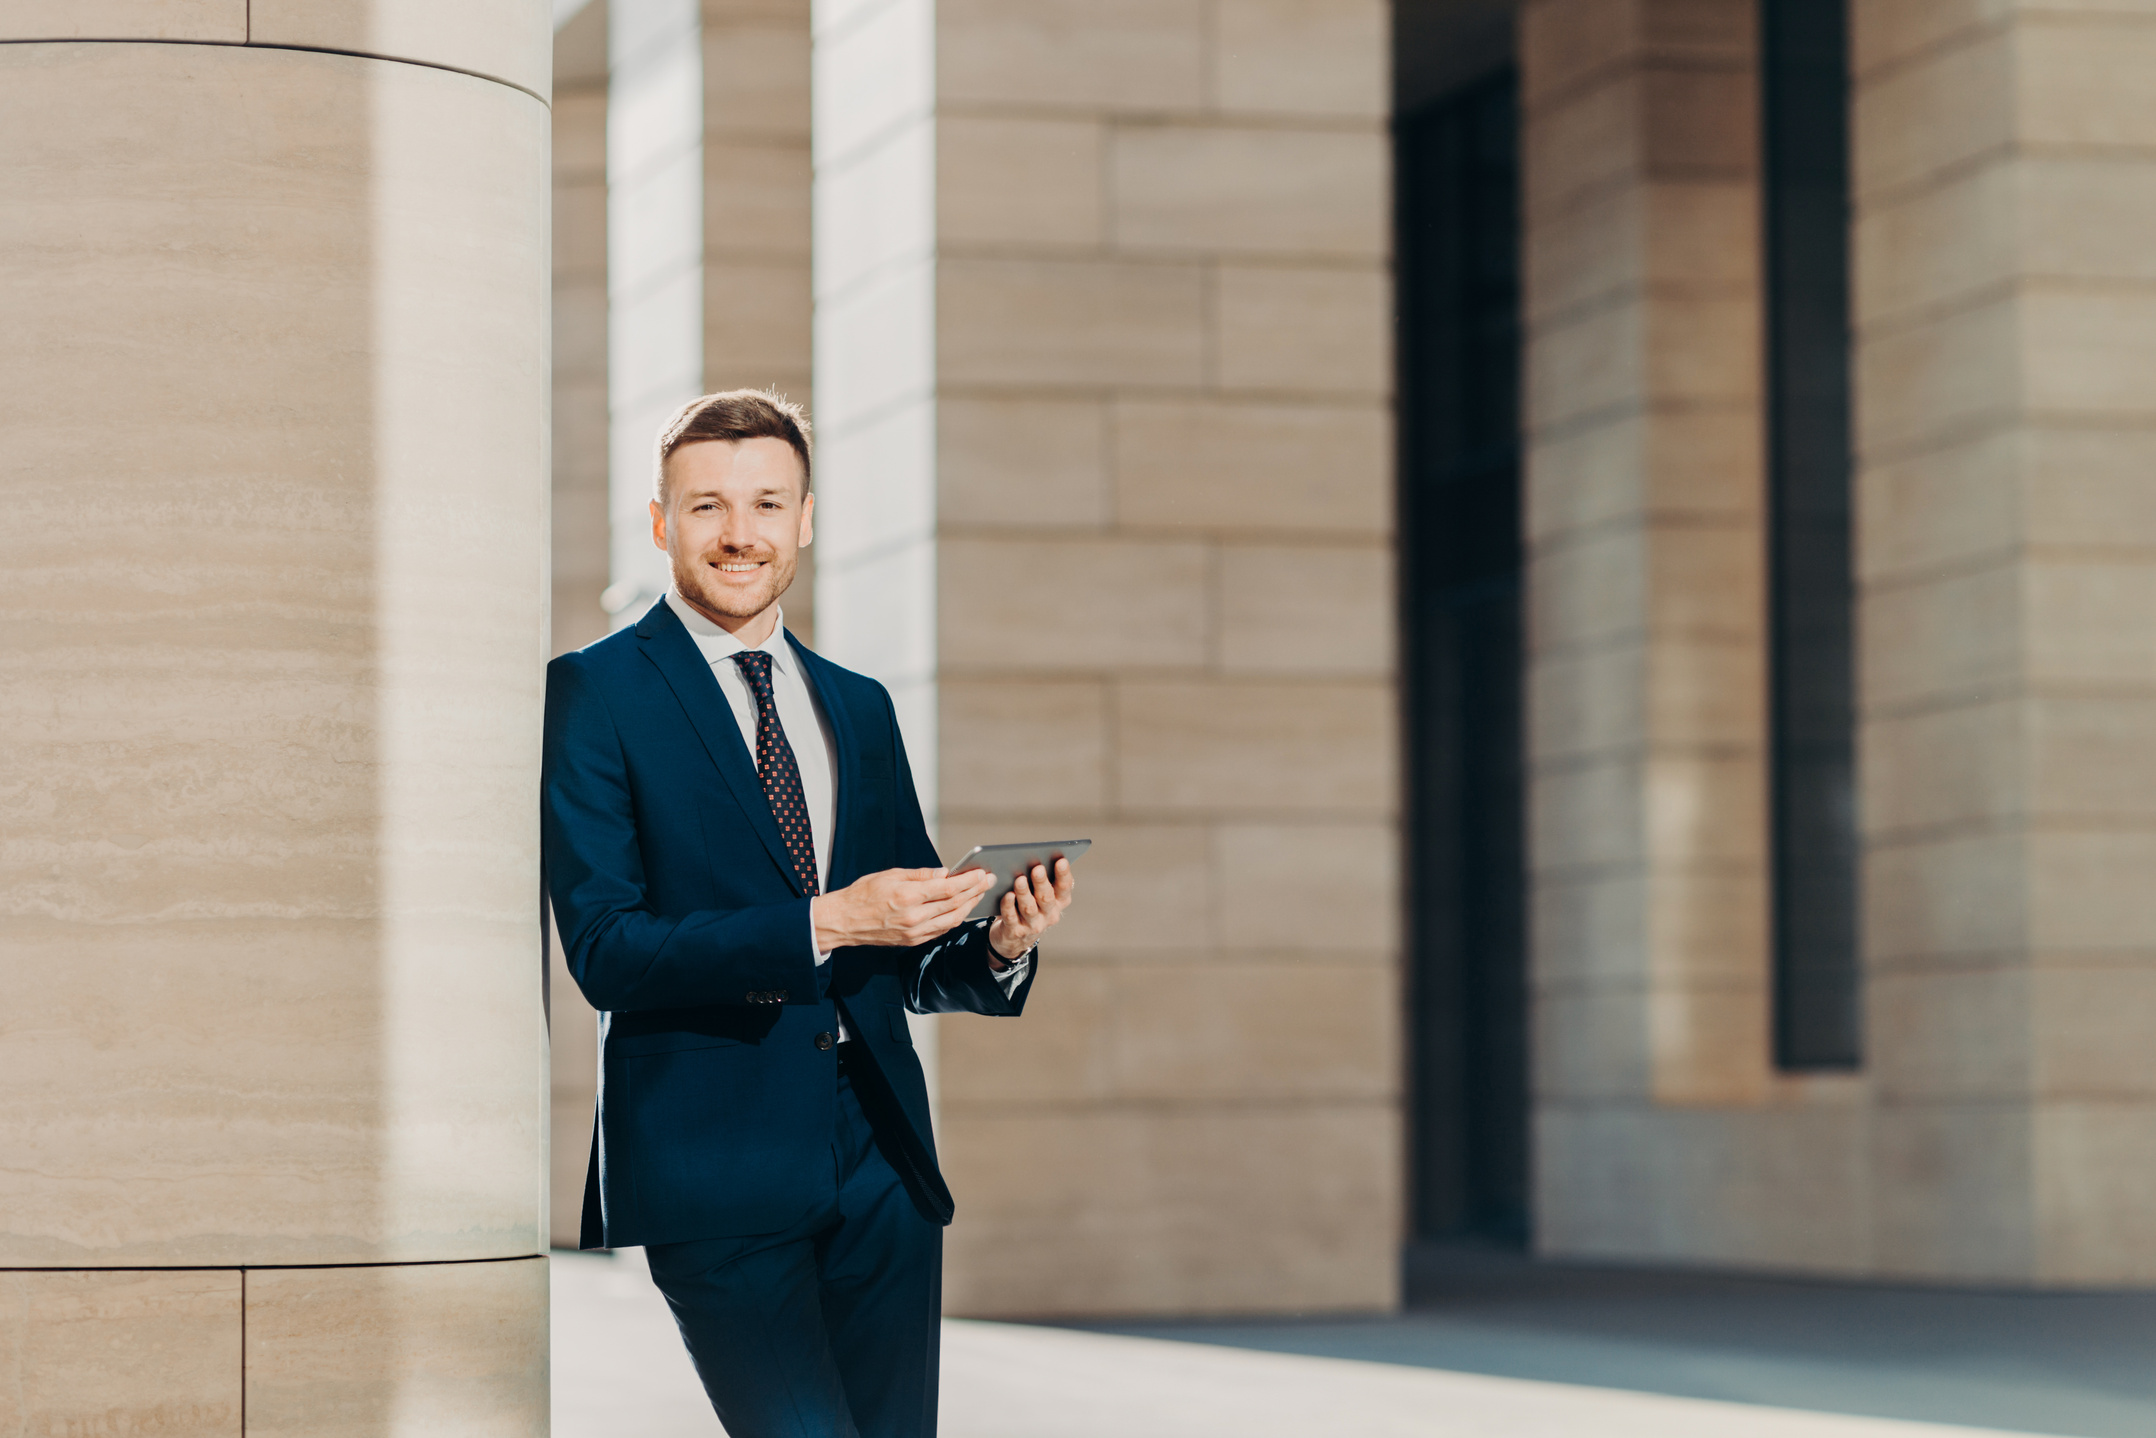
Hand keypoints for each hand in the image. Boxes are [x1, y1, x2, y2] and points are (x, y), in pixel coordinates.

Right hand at [812, 867, 995, 950]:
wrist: (844, 922)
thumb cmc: (862, 895)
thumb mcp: (890, 875)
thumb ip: (920, 875)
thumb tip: (944, 873)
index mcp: (908, 896)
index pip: (948, 888)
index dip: (969, 880)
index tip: (981, 873)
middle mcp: (914, 917)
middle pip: (955, 904)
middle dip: (975, 891)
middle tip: (988, 881)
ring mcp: (914, 932)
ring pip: (952, 920)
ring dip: (969, 906)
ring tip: (979, 893)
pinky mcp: (913, 941)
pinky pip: (941, 930)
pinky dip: (954, 919)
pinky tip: (961, 909)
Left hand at [988, 858, 1074, 963]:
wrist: (1016, 936)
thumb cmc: (1030, 904)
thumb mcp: (1039, 893)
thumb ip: (1040, 878)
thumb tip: (1031, 857)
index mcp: (1059, 902)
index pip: (1065, 887)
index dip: (1063, 874)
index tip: (1061, 860)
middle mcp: (1049, 914)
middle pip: (1046, 898)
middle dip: (1042, 882)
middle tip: (1037, 868)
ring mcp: (1033, 925)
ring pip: (1029, 908)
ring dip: (1024, 893)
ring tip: (1020, 880)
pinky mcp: (1016, 931)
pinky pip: (1011, 917)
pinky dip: (1009, 906)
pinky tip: (1007, 895)